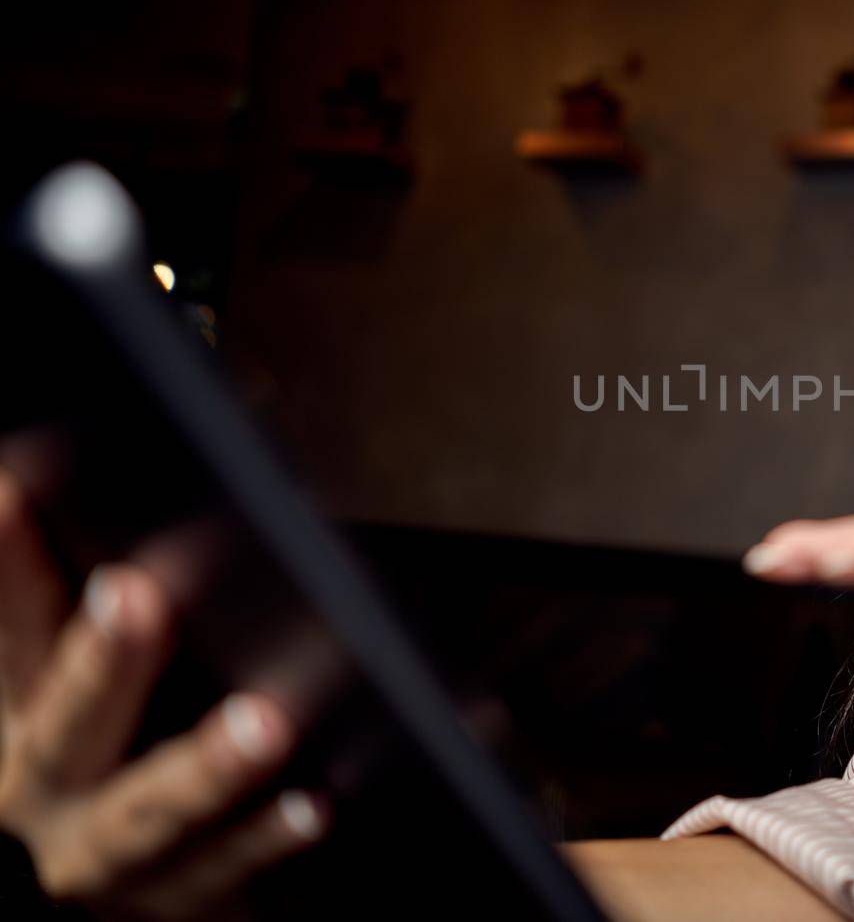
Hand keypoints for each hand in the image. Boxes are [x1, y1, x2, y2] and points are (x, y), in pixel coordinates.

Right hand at [0, 464, 328, 919]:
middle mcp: (42, 785)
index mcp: (12, 714)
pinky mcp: (170, 897)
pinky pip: (223, 870)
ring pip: (149, 810)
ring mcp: (101, 854)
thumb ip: (76, 612)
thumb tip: (93, 484)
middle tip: (137, 594)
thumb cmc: (100, 758)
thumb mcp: (61, 686)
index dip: (7, 556)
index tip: (17, 479)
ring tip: (264, 723)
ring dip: (207, 766)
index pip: (11, 625)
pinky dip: (267, 835)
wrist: (111, 885)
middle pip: (69, 723)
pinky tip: (315, 804)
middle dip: (103, 660)